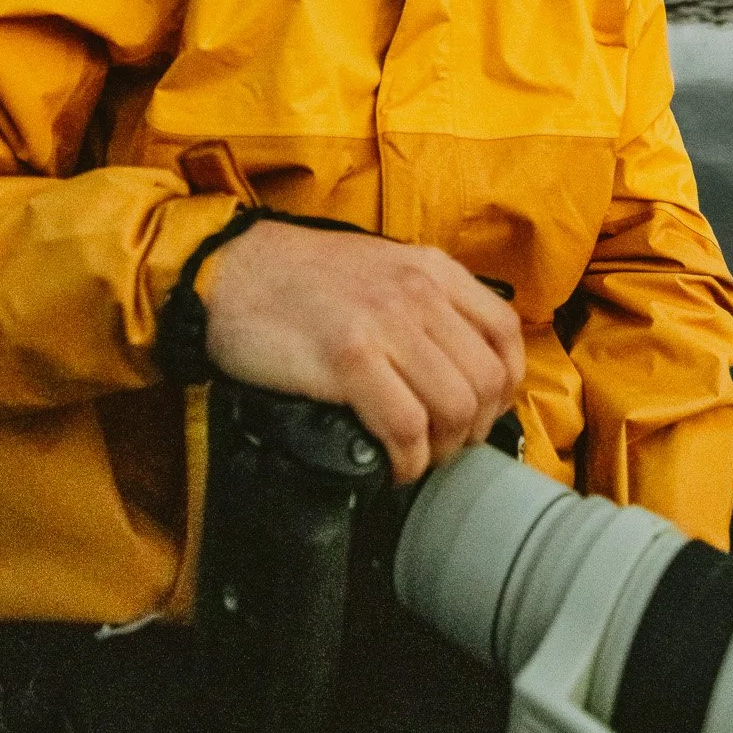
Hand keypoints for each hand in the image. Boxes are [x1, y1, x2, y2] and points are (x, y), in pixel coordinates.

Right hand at [201, 220, 523, 483]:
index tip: (482, 411)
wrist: (227, 272)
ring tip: (417, 457)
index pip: (504, 332)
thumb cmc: (295, 277)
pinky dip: (408, 460)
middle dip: (474, 428)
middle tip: (446, 445)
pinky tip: (393, 466)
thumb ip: (421, 300)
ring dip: (442, 449)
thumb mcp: (377, 267)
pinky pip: (405, 426)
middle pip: (486, 379)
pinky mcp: (347, 358)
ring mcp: (383, 324)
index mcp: (430, 269)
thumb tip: (455, 358)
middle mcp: (416, 292)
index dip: (504, 385)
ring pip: (455, 407)